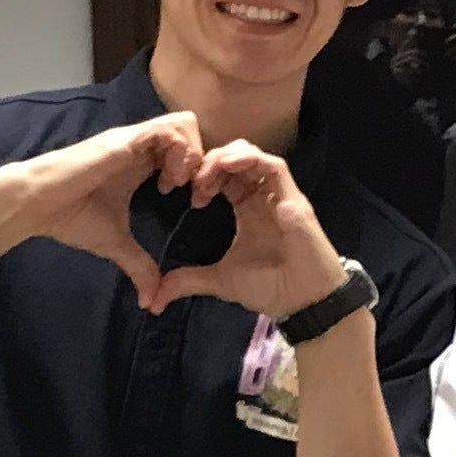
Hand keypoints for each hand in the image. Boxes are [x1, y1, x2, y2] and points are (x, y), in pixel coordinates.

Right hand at [0, 113, 203, 307]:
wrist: (36, 205)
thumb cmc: (71, 217)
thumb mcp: (115, 244)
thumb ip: (139, 266)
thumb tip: (151, 301)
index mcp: (141, 164)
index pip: (185, 149)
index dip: (199, 172)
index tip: (195, 202)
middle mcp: (140, 147)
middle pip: (191, 129)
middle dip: (203, 159)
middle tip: (195, 192)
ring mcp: (132, 140)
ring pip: (184, 123)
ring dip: (192, 154)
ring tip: (179, 186)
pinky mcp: (122, 141)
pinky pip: (166, 130)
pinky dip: (178, 152)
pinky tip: (166, 182)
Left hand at [157, 136, 350, 318]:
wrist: (302, 301)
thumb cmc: (270, 288)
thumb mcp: (219, 280)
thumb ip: (188, 281)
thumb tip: (153, 299)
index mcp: (247, 209)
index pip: (224, 176)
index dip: (202, 175)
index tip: (184, 192)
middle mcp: (262, 197)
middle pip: (235, 159)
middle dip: (209, 162)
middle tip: (192, 180)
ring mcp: (279, 196)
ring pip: (252, 155)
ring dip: (227, 156)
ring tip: (207, 172)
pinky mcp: (293, 198)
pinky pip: (273, 165)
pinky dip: (250, 159)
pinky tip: (228, 165)